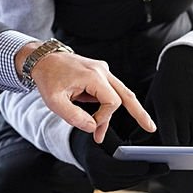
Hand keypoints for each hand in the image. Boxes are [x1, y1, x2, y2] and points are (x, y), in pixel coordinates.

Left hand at [23, 44, 155, 143]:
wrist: (42, 59)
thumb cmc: (47, 78)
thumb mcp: (54, 101)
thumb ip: (74, 117)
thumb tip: (92, 128)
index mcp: (94, 76)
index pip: (113, 102)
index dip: (104, 117)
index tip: (90, 125)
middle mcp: (102, 71)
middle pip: (127, 95)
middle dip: (138, 113)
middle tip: (150, 128)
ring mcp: (102, 71)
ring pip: (119, 94)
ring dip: (113, 114)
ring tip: (101, 134)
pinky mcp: (99, 73)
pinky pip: (109, 92)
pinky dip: (105, 106)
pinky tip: (95, 118)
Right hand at [70, 127, 168, 190]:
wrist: (83, 147)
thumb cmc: (97, 134)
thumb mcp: (104, 130)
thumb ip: (118, 141)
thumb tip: (138, 148)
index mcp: (93, 161)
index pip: (116, 167)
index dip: (133, 167)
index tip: (148, 164)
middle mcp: (95, 177)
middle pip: (126, 177)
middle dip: (147, 172)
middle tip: (166, 167)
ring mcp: (101, 184)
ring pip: (129, 182)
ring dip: (147, 176)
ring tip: (164, 168)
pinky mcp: (107, 187)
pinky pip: (127, 183)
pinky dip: (140, 177)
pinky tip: (155, 170)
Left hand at [145, 46, 192, 145]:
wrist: (186, 64)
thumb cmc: (165, 86)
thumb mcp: (153, 101)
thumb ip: (144, 121)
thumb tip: (134, 141)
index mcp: (167, 107)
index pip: (169, 138)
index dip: (167, 149)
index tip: (163, 152)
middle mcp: (185, 108)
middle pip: (184, 140)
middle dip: (177, 146)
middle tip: (171, 146)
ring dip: (188, 139)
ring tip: (180, 135)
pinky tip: (191, 126)